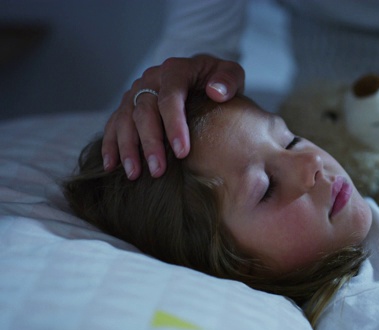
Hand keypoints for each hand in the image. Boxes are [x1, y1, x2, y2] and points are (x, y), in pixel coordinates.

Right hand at [102, 54, 244, 179]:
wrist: (205, 78)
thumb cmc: (220, 81)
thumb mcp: (232, 73)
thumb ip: (228, 79)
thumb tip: (215, 92)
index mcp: (176, 70)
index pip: (170, 97)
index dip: (174, 125)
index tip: (182, 152)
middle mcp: (151, 79)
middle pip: (144, 111)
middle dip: (150, 143)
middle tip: (158, 170)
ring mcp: (137, 92)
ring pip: (124, 119)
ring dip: (127, 148)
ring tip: (134, 174)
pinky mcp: (128, 106)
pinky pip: (113, 124)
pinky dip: (111, 145)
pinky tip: (112, 167)